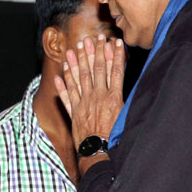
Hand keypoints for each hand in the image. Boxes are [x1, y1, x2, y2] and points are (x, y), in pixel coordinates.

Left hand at [54, 35, 125, 150]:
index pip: (114, 71)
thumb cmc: (116, 138)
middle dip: (94, 52)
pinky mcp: (74, 112)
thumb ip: (126, 100)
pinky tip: (59, 73)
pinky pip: (67, 95)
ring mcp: (84, 104)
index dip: (114, 55)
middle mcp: (97, 97)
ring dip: (76, 63)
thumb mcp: (127, 117)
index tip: (114, 42)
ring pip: (79, 79)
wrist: (99, 153)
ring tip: (74, 49)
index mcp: (113, 98)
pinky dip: (62, 84)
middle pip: (95, 70)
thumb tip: (132, 86)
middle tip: (93, 38)